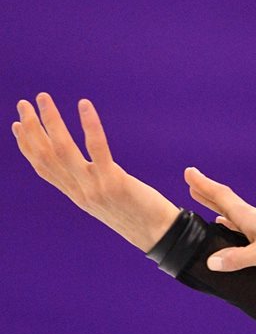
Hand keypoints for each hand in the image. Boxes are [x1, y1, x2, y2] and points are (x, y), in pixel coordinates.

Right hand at [13, 93, 178, 251]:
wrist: (161, 235)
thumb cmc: (138, 214)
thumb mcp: (105, 199)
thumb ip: (90, 182)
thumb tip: (85, 165)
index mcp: (76, 195)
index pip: (43, 168)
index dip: (27, 145)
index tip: (17, 123)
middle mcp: (80, 192)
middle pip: (46, 156)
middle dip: (32, 128)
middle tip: (24, 103)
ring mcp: (95, 188)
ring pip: (63, 150)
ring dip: (51, 121)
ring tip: (43, 98)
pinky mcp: (115, 183)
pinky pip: (98, 149)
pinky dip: (90, 125)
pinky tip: (84, 105)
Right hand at [183, 167, 255, 271]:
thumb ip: (238, 259)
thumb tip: (210, 262)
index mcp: (249, 217)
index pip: (221, 197)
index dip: (203, 186)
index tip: (188, 172)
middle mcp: (254, 217)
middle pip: (225, 202)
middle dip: (206, 193)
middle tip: (190, 181)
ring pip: (233, 213)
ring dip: (216, 207)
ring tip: (203, 202)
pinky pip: (243, 225)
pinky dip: (230, 223)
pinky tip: (228, 228)